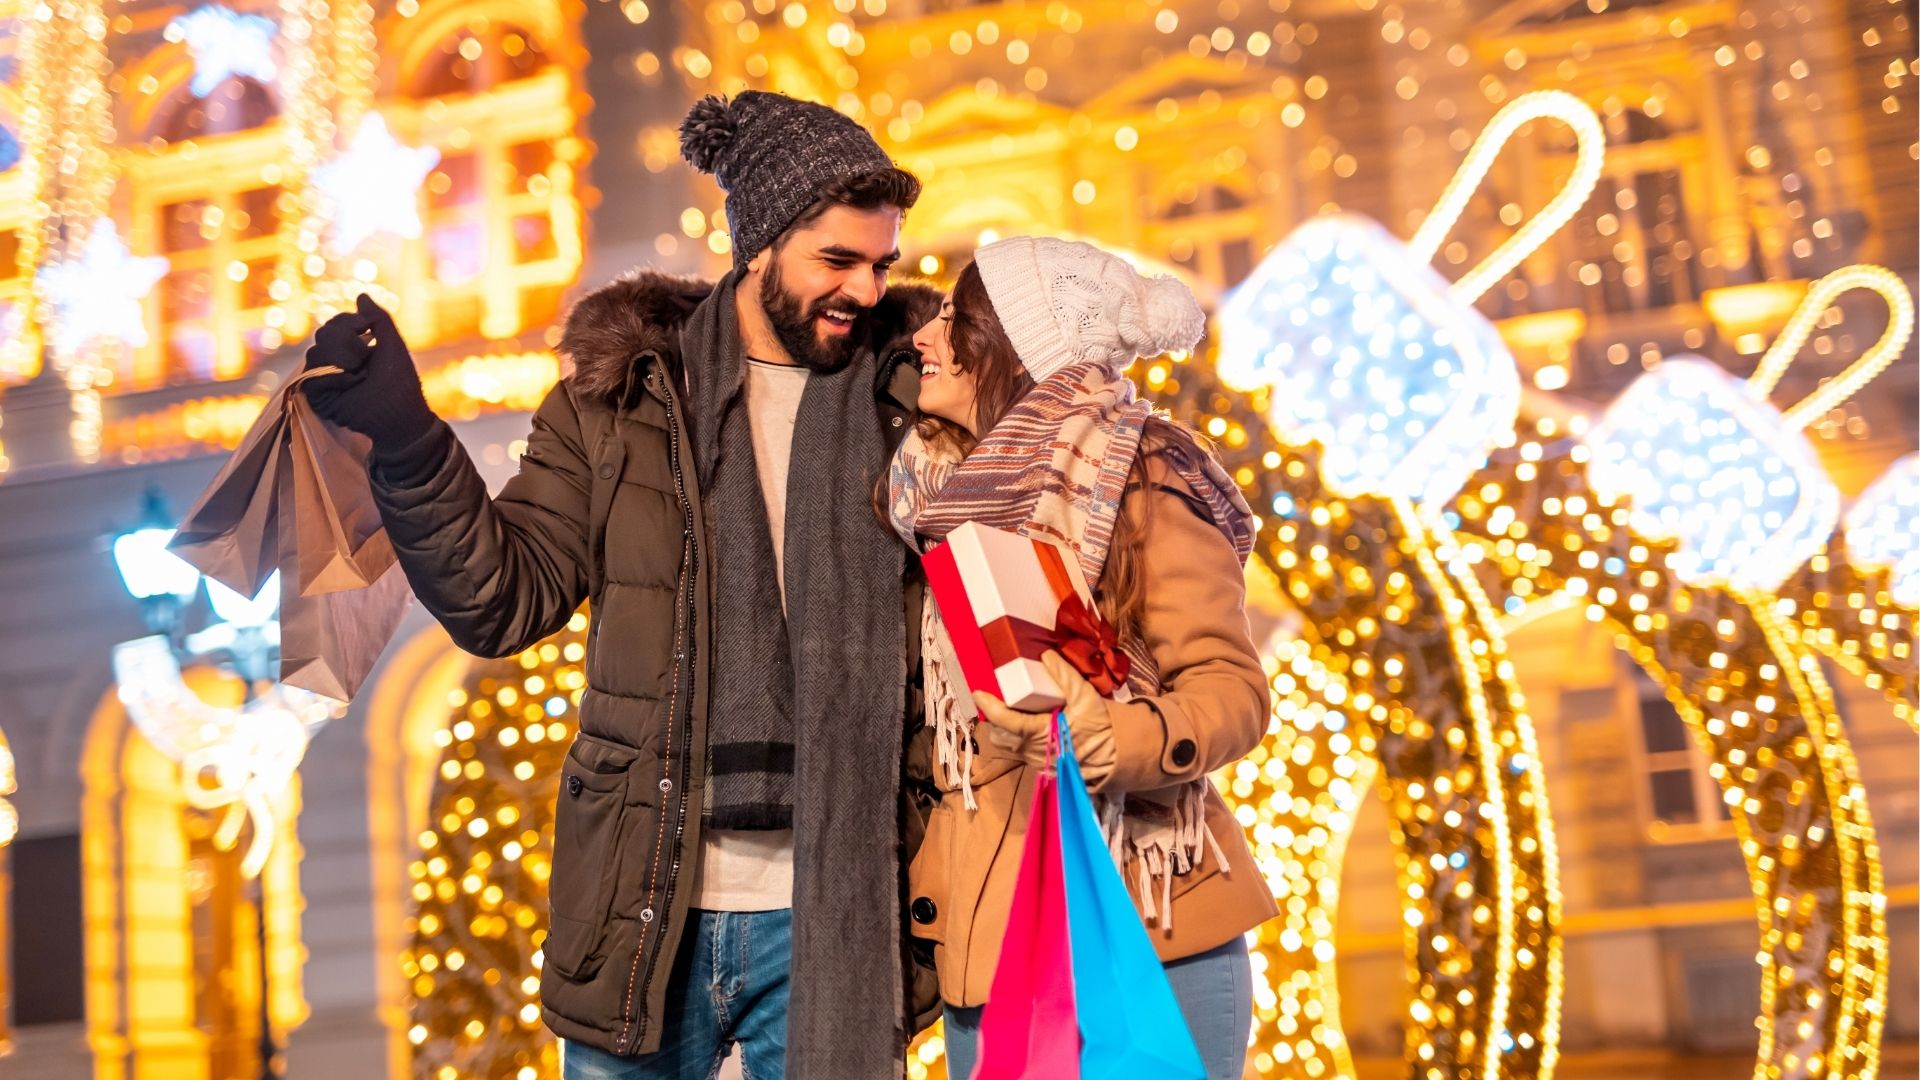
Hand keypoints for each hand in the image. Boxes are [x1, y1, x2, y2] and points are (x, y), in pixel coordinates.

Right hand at [302, 293, 433, 448]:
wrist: (401, 412)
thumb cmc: (400, 380)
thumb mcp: (392, 343)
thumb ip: (378, 318)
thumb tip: (361, 295)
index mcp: (352, 348)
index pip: (335, 324)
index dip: (348, 321)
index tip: (366, 325)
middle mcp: (335, 361)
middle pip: (323, 334)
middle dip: (345, 339)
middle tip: (365, 354)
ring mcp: (325, 379)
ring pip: (314, 352)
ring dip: (341, 357)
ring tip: (360, 371)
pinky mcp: (318, 397)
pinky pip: (311, 376)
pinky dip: (333, 376)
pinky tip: (351, 381)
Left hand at [970, 651, 1116, 787]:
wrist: (1116, 757)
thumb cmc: (1101, 727)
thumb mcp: (1086, 697)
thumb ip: (1064, 675)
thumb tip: (1046, 655)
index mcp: (1039, 732)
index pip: (1004, 720)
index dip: (989, 706)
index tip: (978, 692)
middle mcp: (1032, 750)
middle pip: (999, 736)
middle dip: (994, 719)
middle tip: (996, 700)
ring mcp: (1036, 761)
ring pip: (1008, 746)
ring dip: (1005, 730)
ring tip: (1010, 711)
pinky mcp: (1043, 766)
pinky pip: (1021, 753)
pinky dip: (1018, 738)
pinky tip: (1027, 724)